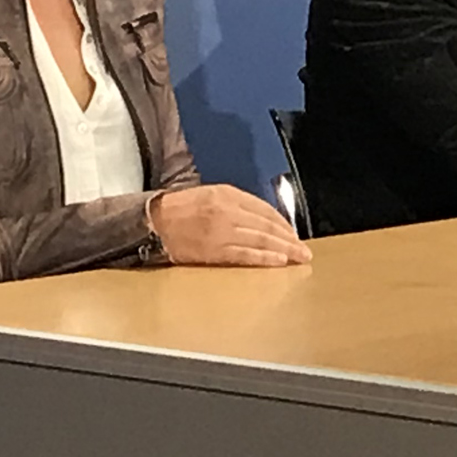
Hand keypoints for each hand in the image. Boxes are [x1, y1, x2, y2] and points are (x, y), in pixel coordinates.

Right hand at [148, 184, 311, 266]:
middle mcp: (227, 210)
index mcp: (227, 194)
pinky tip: (278, 261)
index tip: (294, 234)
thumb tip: (264, 220)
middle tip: (304, 250)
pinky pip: (244, 254)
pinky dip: (264, 258)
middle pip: (266, 225)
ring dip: (283, 250)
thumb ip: (237, 204)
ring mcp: (220, 231)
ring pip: (260, 240)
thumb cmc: (181, 210)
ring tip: (298, 258)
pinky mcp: (212, 250)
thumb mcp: (210, 195)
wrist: (152, 223)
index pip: (264, 209)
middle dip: (289, 238)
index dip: (283, 223)